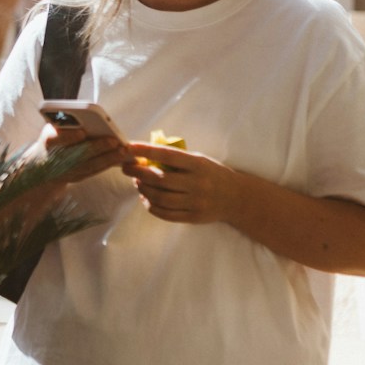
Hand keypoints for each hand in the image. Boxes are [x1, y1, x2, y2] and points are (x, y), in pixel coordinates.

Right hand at [35, 122, 130, 184]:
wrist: (43, 163)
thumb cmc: (53, 139)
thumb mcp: (53, 128)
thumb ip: (65, 123)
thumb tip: (86, 115)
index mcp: (48, 142)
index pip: (56, 139)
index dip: (69, 136)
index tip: (82, 132)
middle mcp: (57, 159)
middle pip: (78, 154)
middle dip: (97, 147)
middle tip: (113, 141)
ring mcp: (67, 172)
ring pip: (89, 165)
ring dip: (108, 158)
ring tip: (123, 149)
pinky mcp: (77, 177)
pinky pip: (95, 171)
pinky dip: (108, 164)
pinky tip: (120, 157)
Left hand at [122, 141, 246, 223]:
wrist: (237, 198)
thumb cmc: (213, 174)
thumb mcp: (200, 160)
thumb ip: (177, 158)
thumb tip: (146, 153)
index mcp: (198, 164)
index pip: (167, 155)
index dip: (145, 151)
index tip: (128, 147)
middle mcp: (197, 183)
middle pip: (160, 179)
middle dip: (138, 173)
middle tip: (126, 168)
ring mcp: (195, 202)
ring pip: (160, 198)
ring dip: (143, 189)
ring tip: (137, 182)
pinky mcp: (193, 217)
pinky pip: (165, 214)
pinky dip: (151, 206)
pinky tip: (146, 198)